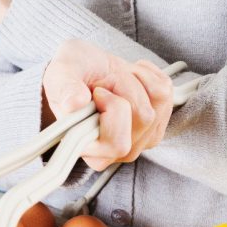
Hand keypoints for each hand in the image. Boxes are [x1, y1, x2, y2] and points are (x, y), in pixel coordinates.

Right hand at [43, 40, 173, 170]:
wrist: (84, 73)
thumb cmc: (70, 78)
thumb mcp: (60, 75)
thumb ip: (64, 88)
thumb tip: (75, 103)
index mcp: (91, 150)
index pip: (118, 143)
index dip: (112, 109)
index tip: (96, 92)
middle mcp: (117, 153)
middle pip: (144, 117)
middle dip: (125, 85)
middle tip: (104, 81)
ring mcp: (140, 141)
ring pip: (159, 103)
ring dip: (137, 79)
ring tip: (116, 79)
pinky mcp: (156, 125)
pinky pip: (167, 92)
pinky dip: (149, 75)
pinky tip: (130, 77)